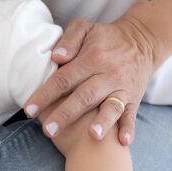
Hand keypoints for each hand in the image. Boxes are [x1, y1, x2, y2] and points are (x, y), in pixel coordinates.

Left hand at [24, 16, 155, 145]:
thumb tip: (56, 57)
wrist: (142, 41)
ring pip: (111, 107)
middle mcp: (108, 75)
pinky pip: (132, 115)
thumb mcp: (86, 29)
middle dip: (65, 114)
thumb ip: (69, 40)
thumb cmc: (105, 38)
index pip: (64, 79)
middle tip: (48, 130)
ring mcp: (122, 88)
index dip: (45, 94)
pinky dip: (128, 128)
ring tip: (92, 136)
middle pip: (84, 96)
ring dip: (102, 122)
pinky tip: (123, 141)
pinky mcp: (134, 98)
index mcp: (92, 58)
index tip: (29, 110)